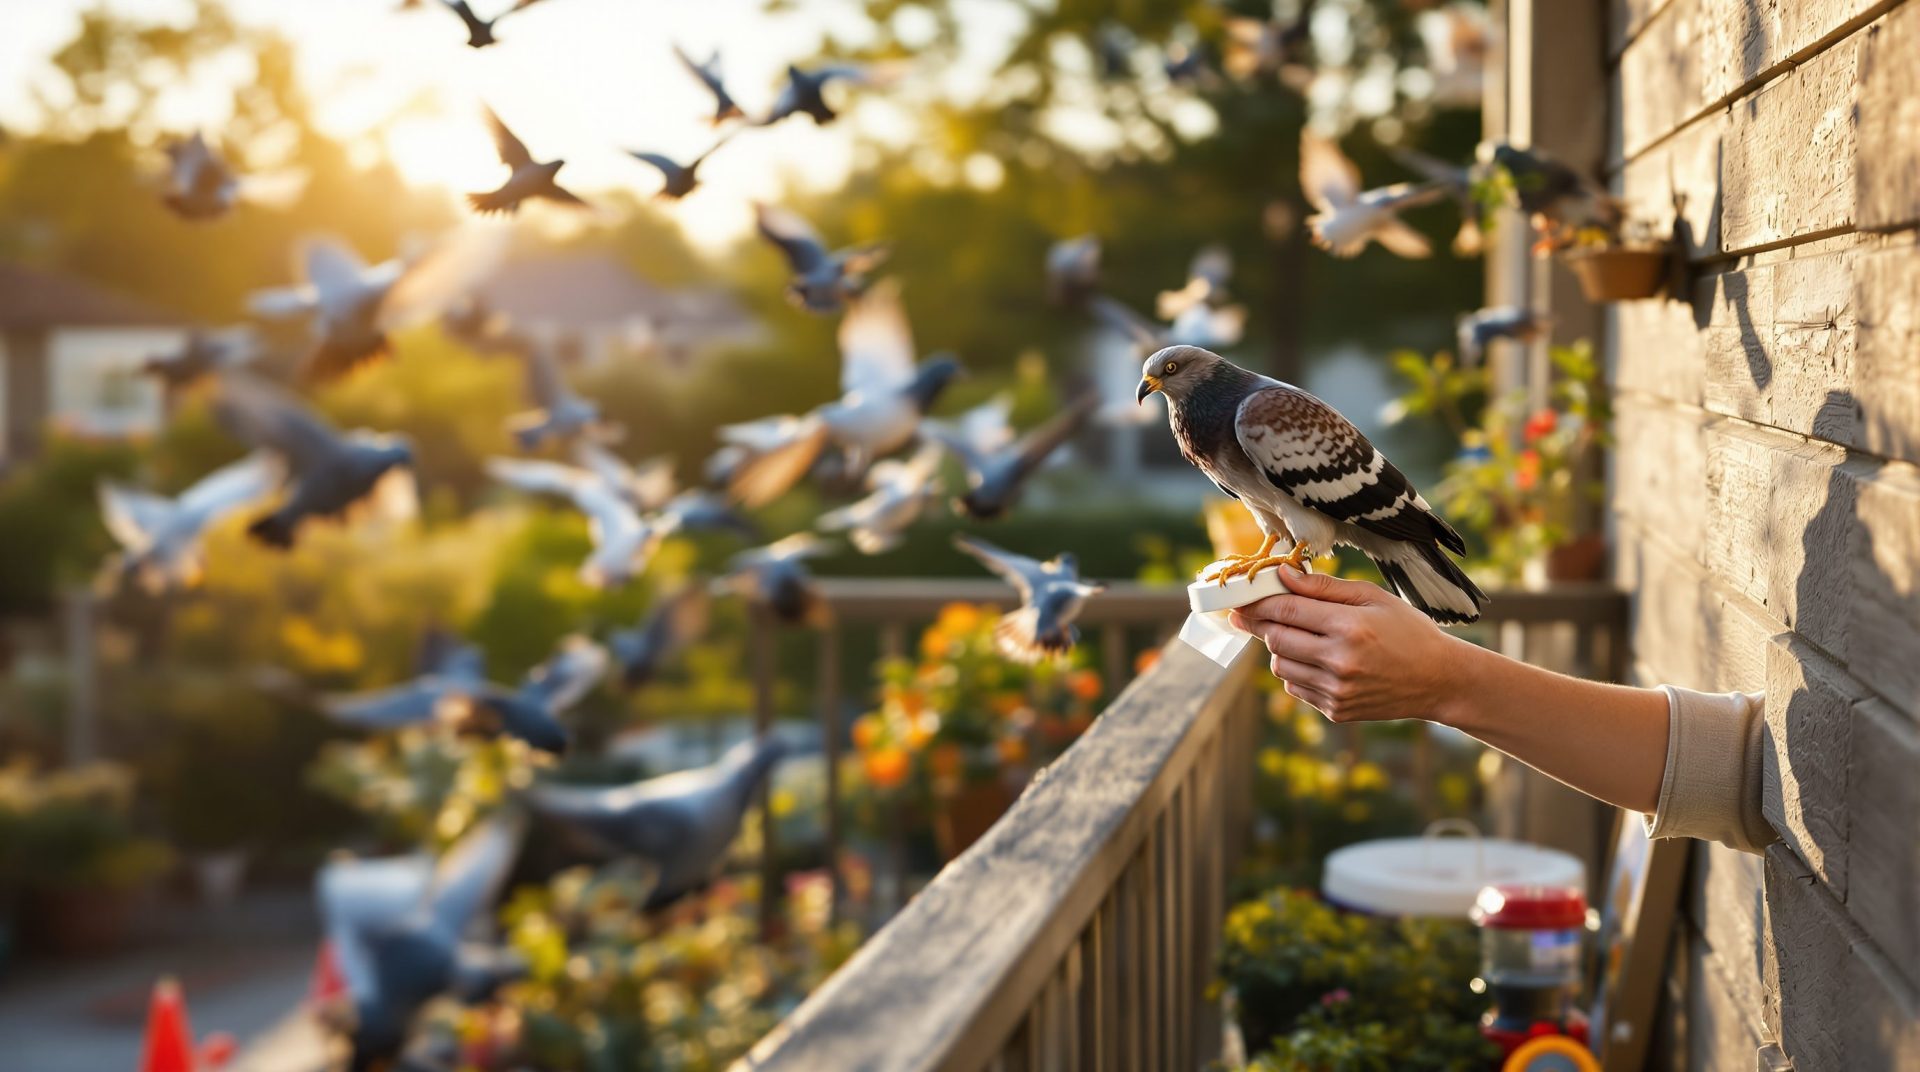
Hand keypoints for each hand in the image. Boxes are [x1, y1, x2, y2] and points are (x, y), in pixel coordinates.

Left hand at [1226, 565, 1472, 723]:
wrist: (1438, 680)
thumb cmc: (1407, 630)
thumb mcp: (1372, 597)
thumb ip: (1323, 587)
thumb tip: (1282, 575)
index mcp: (1349, 627)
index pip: (1285, 611)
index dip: (1257, 603)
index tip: (1241, 599)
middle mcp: (1340, 662)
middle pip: (1276, 639)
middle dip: (1262, 624)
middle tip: (1255, 613)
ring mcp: (1337, 691)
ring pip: (1280, 666)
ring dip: (1280, 649)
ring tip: (1301, 637)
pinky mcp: (1336, 711)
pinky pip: (1295, 687)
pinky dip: (1297, 672)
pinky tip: (1319, 661)